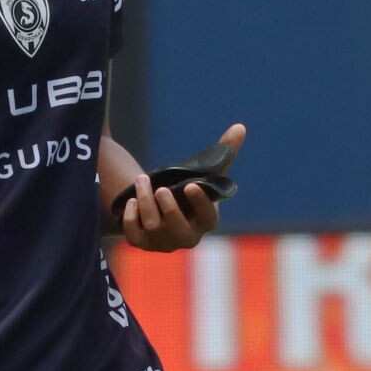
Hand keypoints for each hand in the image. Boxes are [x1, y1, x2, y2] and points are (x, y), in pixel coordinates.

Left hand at [118, 122, 246, 251]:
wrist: (158, 205)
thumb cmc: (186, 188)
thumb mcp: (203, 172)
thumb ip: (224, 152)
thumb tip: (239, 127)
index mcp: (206, 222)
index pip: (208, 218)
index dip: (200, 203)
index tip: (191, 185)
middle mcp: (186, 237)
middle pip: (177, 229)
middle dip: (169, 207)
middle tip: (160, 188)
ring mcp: (163, 243)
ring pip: (153, 226)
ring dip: (146, 201)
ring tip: (141, 179)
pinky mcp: (142, 243)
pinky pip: (134, 236)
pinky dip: (131, 218)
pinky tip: (131, 201)